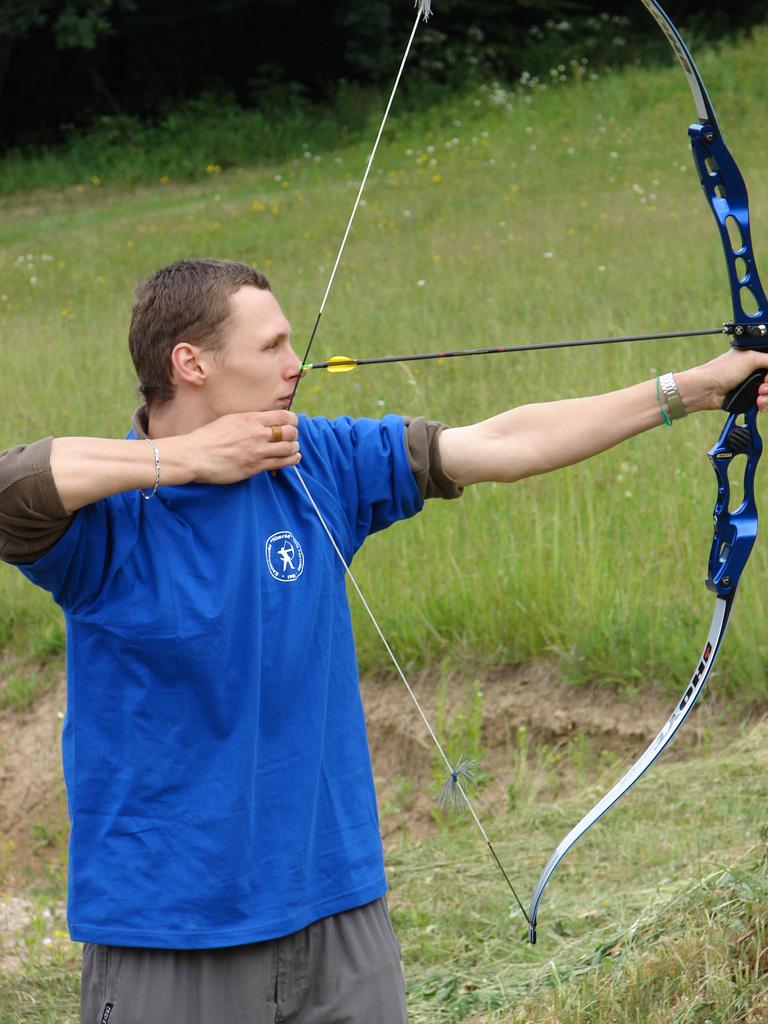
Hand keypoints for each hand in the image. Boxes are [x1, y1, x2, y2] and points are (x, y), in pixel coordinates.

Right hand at [182, 411, 300, 483]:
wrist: (194, 456)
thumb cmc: (207, 438)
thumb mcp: (229, 420)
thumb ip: (248, 420)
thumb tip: (262, 420)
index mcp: (250, 419)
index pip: (283, 416)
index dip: (292, 420)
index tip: (292, 423)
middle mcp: (256, 433)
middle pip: (289, 431)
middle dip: (293, 434)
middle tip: (291, 437)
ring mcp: (257, 451)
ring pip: (288, 448)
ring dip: (294, 448)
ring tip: (293, 448)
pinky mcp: (255, 467)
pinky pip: (281, 463)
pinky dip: (291, 460)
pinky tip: (294, 458)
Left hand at [677, 347, 767, 413]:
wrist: (706, 390)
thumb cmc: (722, 371)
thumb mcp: (750, 358)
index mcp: (756, 357)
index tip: (767, 377)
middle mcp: (756, 371)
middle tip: (762, 388)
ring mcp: (753, 385)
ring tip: (758, 397)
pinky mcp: (749, 398)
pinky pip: (765, 403)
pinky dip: (764, 404)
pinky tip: (758, 404)